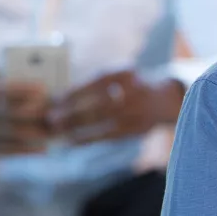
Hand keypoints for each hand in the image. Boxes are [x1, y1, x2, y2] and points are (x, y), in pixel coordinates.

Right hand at [0, 72, 50, 154]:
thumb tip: (32, 77)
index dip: (22, 90)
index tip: (44, 88)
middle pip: (6, 116)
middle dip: (35, 114)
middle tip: (58, 111)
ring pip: (8, 136)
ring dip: (35, 135)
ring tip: (57, 131)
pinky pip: (4, 151)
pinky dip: (26, 150)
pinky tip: (44, 148)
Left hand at [51, 70, 183, 144]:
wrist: (166, 99)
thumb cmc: (131, 86)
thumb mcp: (117, 77)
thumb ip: (93, 85)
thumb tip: (58, 99)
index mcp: (126, 74)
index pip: (94, 83)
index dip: (72, 93)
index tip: (53, 100)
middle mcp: (134, 92)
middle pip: (97, 104)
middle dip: (71, 113)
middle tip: (50, 119)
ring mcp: (137, 112)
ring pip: (101, 121)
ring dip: (76, 127)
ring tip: (58, 131)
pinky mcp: (137, 129)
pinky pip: (108, 135)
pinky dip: (88, 139)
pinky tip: (73, 141)